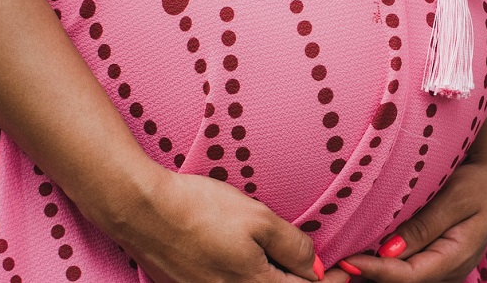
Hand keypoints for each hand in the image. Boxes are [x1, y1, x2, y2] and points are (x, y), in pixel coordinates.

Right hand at [89, 168, 338, 282]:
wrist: (142, 211)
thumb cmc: (200, 210)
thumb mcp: (259, 219)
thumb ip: (292, 246)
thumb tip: (314, 265)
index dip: (329, 282)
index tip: (345, 273)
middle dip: (301, 282)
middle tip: (319, 269)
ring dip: (275, 279)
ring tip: (286, 262)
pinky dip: (249, 278)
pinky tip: (249, 259)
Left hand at [339, 55, 486, 282]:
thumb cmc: (479, 184)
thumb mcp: (456, 198)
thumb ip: (425, 225)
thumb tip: (390, 250)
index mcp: (457, 257)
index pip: (410, 275)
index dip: (377, 271)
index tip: (348, 261)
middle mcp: (449, 270)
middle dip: (369, 275)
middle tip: (333, 265)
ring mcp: (441, 268)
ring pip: (402, 279)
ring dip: (374, 272)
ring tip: (341, 260)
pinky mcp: (432, 260)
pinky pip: (405, 269)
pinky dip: (383, 265)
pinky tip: (361, 254)